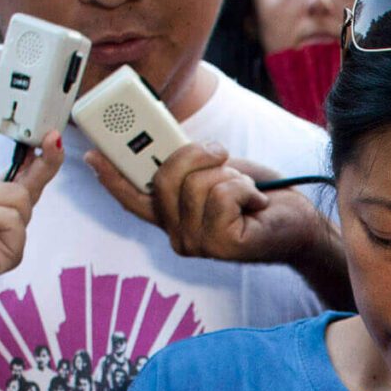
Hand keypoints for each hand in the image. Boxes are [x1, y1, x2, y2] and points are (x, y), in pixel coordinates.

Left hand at [0, 100, 63, 290]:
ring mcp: (10, 235)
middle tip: (49, 137)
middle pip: (38, 183)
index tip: (48, 132)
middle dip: (45, 160)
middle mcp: (8, 215)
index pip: (30, 171)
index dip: (43, 152)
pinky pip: (12, 222)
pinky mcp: (10, 254)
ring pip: (20, 199)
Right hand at [87, 142, 334, 268]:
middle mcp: (176, 235)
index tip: (92, 154)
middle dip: (198, 155)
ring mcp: (196, 244)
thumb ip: (185, 164)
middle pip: (165, 176)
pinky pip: (223, 194)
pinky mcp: (220, 246)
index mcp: (171, 215)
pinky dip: (246, 189)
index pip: (131, 196)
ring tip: (246, 192)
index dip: (110, 175)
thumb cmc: (258, 196)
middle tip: (222, 155)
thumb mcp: (215, 171)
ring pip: (198, 184)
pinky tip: (255, 204)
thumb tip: (164, 144)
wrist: (298, 222)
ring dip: (232, 176)